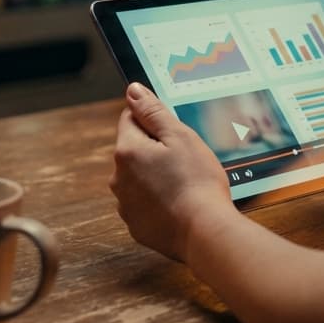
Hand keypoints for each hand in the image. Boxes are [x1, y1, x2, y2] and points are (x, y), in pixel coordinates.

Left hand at [110, 83, 233, 261]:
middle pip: (134, 150)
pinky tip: (180, 204)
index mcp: (127, 151)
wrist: (205, 232)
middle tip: (186, 159)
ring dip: (155, 176)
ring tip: (186, 184)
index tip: (174, 131)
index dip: (154, 120)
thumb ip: (152, 112)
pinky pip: (145, 204)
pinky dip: (158, 201)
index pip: (130, 119)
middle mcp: (118, 178)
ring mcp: (126, 205)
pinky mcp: (136, 226)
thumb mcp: (180, 136)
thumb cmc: (197, 181)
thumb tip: (132, 90)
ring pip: (138, 178)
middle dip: (155, 149)